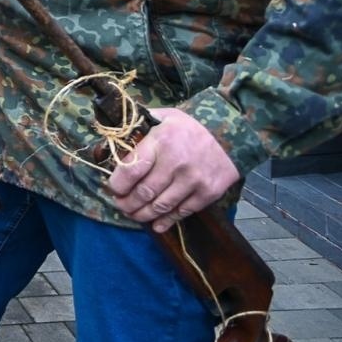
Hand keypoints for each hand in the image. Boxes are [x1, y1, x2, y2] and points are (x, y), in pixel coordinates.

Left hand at [107, 108, 239, 231]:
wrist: (231, 134)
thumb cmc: (188, 127)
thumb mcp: (162, 117)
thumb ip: (138, 127)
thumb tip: (110, 140)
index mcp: (161, 141)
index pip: (131, 170)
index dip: (117, 184)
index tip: (113, 189)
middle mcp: (176, 162)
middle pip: (144, 192)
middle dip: (127, 203)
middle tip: (121, 205)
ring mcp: (194, 180)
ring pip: (161, 206)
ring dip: (143, 214)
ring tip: (134, 214)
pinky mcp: (208, 193)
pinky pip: (182, 212)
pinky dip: (166, 221)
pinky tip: (156, 224)